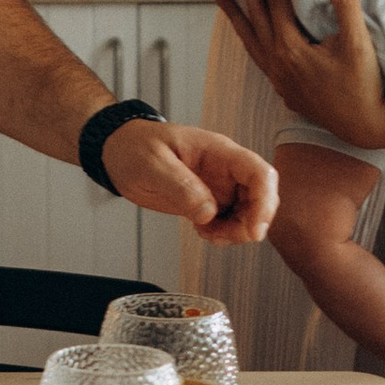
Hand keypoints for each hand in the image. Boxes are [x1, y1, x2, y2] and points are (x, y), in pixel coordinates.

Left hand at [99, 118, 278, 247]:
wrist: (120, 153)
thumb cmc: (135, 147)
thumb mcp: (152, 164)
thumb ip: (180, 186)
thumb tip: (209, 212)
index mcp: (218, 151)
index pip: (258, 172)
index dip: (264, 202)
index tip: (254, 230)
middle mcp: (225, 169)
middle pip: (262, 196)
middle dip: (252, 222)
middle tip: (224, 236)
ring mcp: (220, 185)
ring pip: (249, 212)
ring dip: (237, 231)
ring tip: (208, 234)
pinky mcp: (210, 201)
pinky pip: (231, 220)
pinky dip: (224, 233)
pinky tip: (204, 231)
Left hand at [216, 0, 384, 152]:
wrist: (366, 125)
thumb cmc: (364, 85)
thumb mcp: (358, 44)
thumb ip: (346, 7)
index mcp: (291, 48)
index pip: (275, 0)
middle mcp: (277, 63)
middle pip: (255, 16)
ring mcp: (278, 78)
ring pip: (249, 40)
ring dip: (235, 16)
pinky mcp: (284, 89)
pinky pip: (257, 58)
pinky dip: (247, 40)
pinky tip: (247, 35)